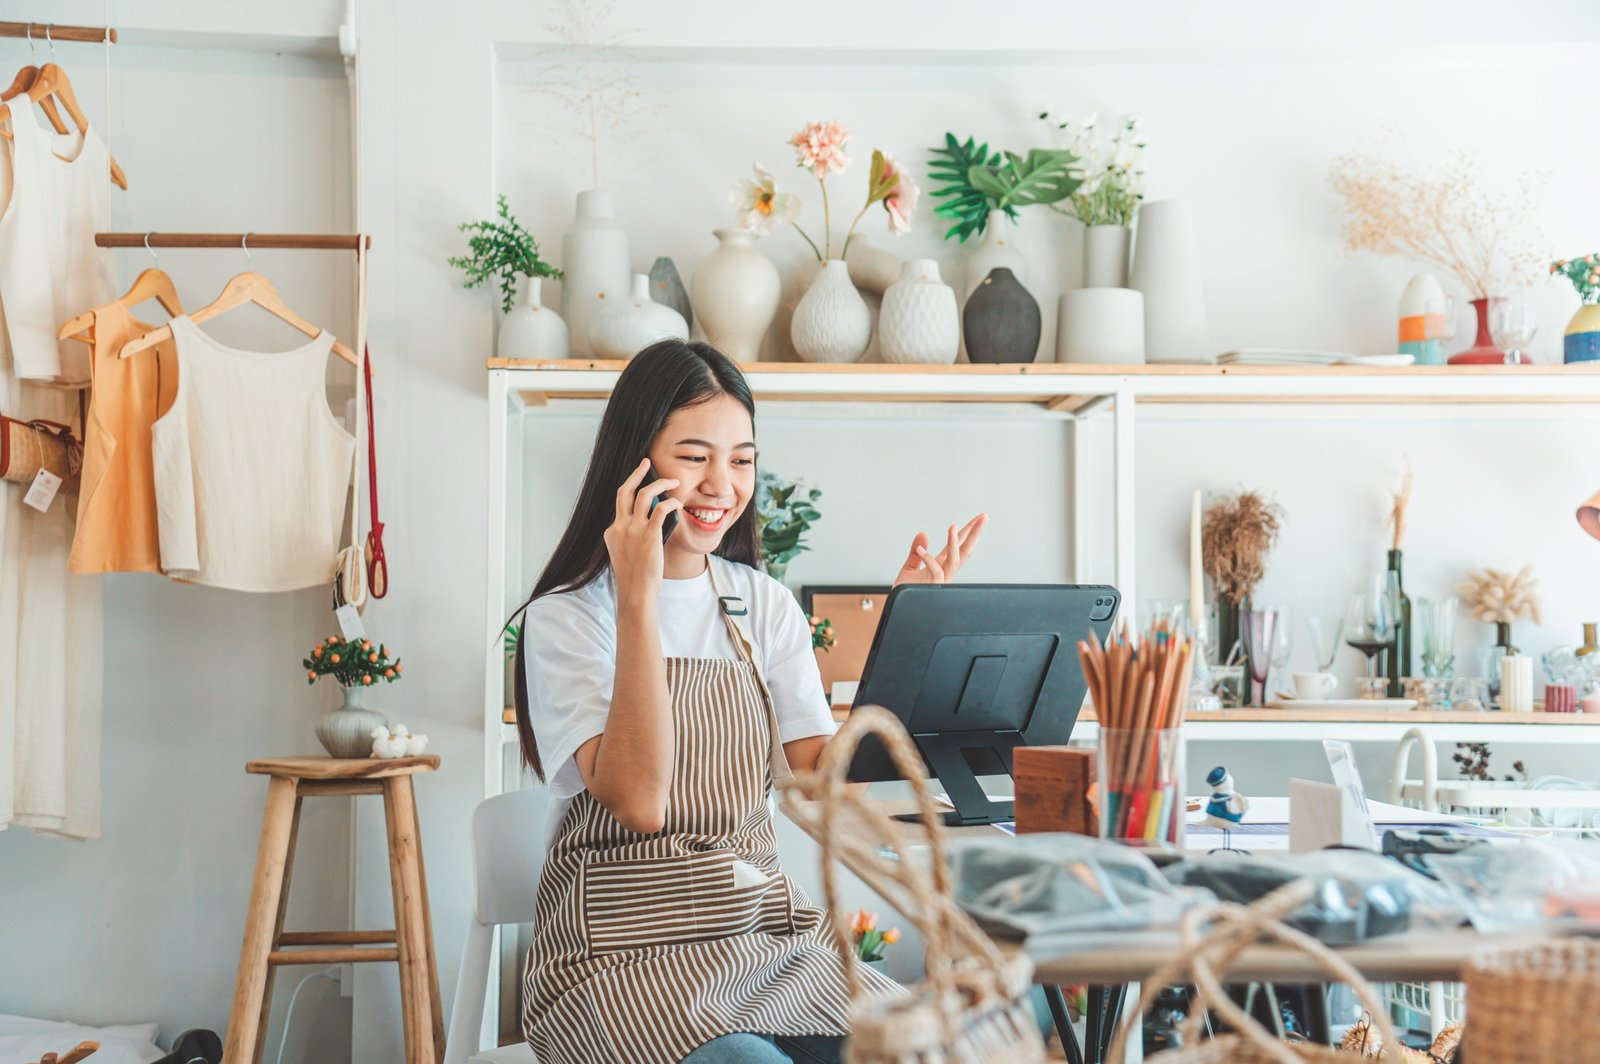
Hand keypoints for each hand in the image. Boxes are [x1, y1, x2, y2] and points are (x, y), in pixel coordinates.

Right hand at [604, 459, 680, 602]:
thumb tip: (652, 525)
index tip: (641, 485)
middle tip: (646, 463)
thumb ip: (632, 538)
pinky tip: (678, 504)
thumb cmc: (635, 579)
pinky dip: (671, 503)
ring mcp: (632, 529)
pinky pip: (661, 509)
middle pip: (624, 491)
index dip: (631, 493)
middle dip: (636, 473)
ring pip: (644, 494)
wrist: (636, 593)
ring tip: (673, 481)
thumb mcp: (625, 555)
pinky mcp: (649, 534)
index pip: (620, 505)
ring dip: (659, 484)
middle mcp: (619, 527)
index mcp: (611, 532)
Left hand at [893, 514, 987, 586]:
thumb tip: (923, 533)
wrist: (899, 609)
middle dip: (975, 534)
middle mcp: (945, 572)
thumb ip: (916, 551)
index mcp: (942, 565)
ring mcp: (941, 580)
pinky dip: (928, 559)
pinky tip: (921, 548)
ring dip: (954, 543)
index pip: (958, 545)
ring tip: (953, 526)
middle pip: (964, 551)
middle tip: (983, 518)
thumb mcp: (909, 566)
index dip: (968, 531)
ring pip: (954, 560)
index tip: (979, 518)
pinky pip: (935, 571)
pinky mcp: (933, 586)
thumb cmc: (906, 592)